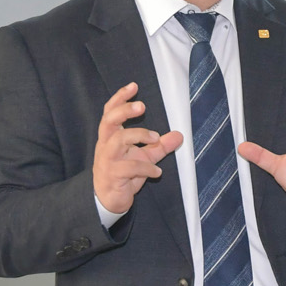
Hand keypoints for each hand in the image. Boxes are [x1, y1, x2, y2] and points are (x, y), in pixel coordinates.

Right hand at [92, 83, 183, 214]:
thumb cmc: (124, 173)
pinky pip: (129, 167)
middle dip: (125, 110)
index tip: (134, 86)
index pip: (110, 112)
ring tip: (156, 138)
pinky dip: (147, 167)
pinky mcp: (112, 175)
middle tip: (143, 106)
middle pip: (109, 121)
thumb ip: (160, 146)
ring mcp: (107, 160)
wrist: (109, 200)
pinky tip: (157, 171)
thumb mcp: (145, 157)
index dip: (119, 98)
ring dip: (139, 135)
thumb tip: (180, 135)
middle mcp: (105, 145)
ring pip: (118, 139)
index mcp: (110, 136)